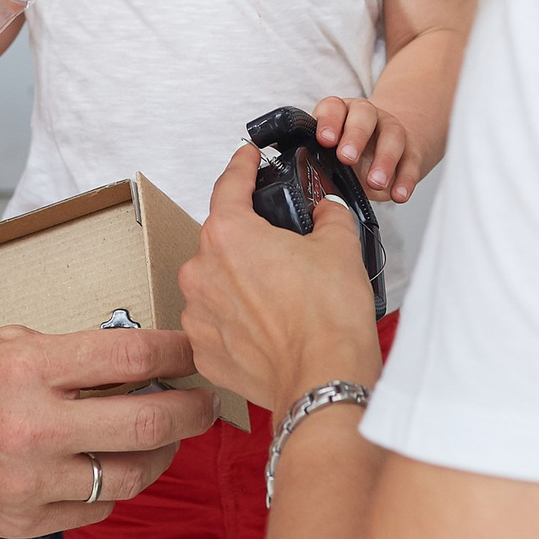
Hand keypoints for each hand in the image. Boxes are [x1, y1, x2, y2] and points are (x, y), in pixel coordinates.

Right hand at [0, 325, 218, 537]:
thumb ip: (60, 352)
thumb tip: (124, 359)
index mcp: (26, 367)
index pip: (132, 354)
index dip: (178, 350)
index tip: (194, 350)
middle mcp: (33, 426)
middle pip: (149, 422)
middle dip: (192, 410)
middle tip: (205, 402)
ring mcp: (29, 481)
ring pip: (131, 476)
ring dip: (160, 456)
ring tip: (164, 439)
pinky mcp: (22, 522)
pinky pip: (94, 510)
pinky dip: (112, 489)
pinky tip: (108, 468)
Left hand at [181, 145, 384, 409]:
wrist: (322, 381)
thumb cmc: (327, 321)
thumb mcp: (340, 246)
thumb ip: (327, 216)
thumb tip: (325, 212)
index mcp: (229, 235)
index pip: (229, 185)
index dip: (242, 165)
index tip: (247, 158)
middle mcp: (202, 271)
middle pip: (222, 239)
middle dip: (251, 241)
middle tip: (285, 252)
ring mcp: (198, 314)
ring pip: (216, 282)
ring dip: (241, 283)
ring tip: (281, 298)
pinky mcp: (204, 351)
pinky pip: (216, 322)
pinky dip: (237, 320)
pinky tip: (268, 327)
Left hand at [314, 95, 426, 201]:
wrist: (385, 152)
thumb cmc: (350, 153)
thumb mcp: (331, 154)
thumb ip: (321, 160)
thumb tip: (309, 178)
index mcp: (342, 112)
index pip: (334, 107)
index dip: (329, 121)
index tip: (325, 140)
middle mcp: (367, 116)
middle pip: (364, 115)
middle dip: (355, 135)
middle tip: (347, 158)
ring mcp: (391, 130)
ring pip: (392, 135)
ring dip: (385, 159)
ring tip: (375, 182)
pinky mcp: (411, 150)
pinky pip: (411, 161)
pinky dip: (405, 179)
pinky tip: (398, 194)